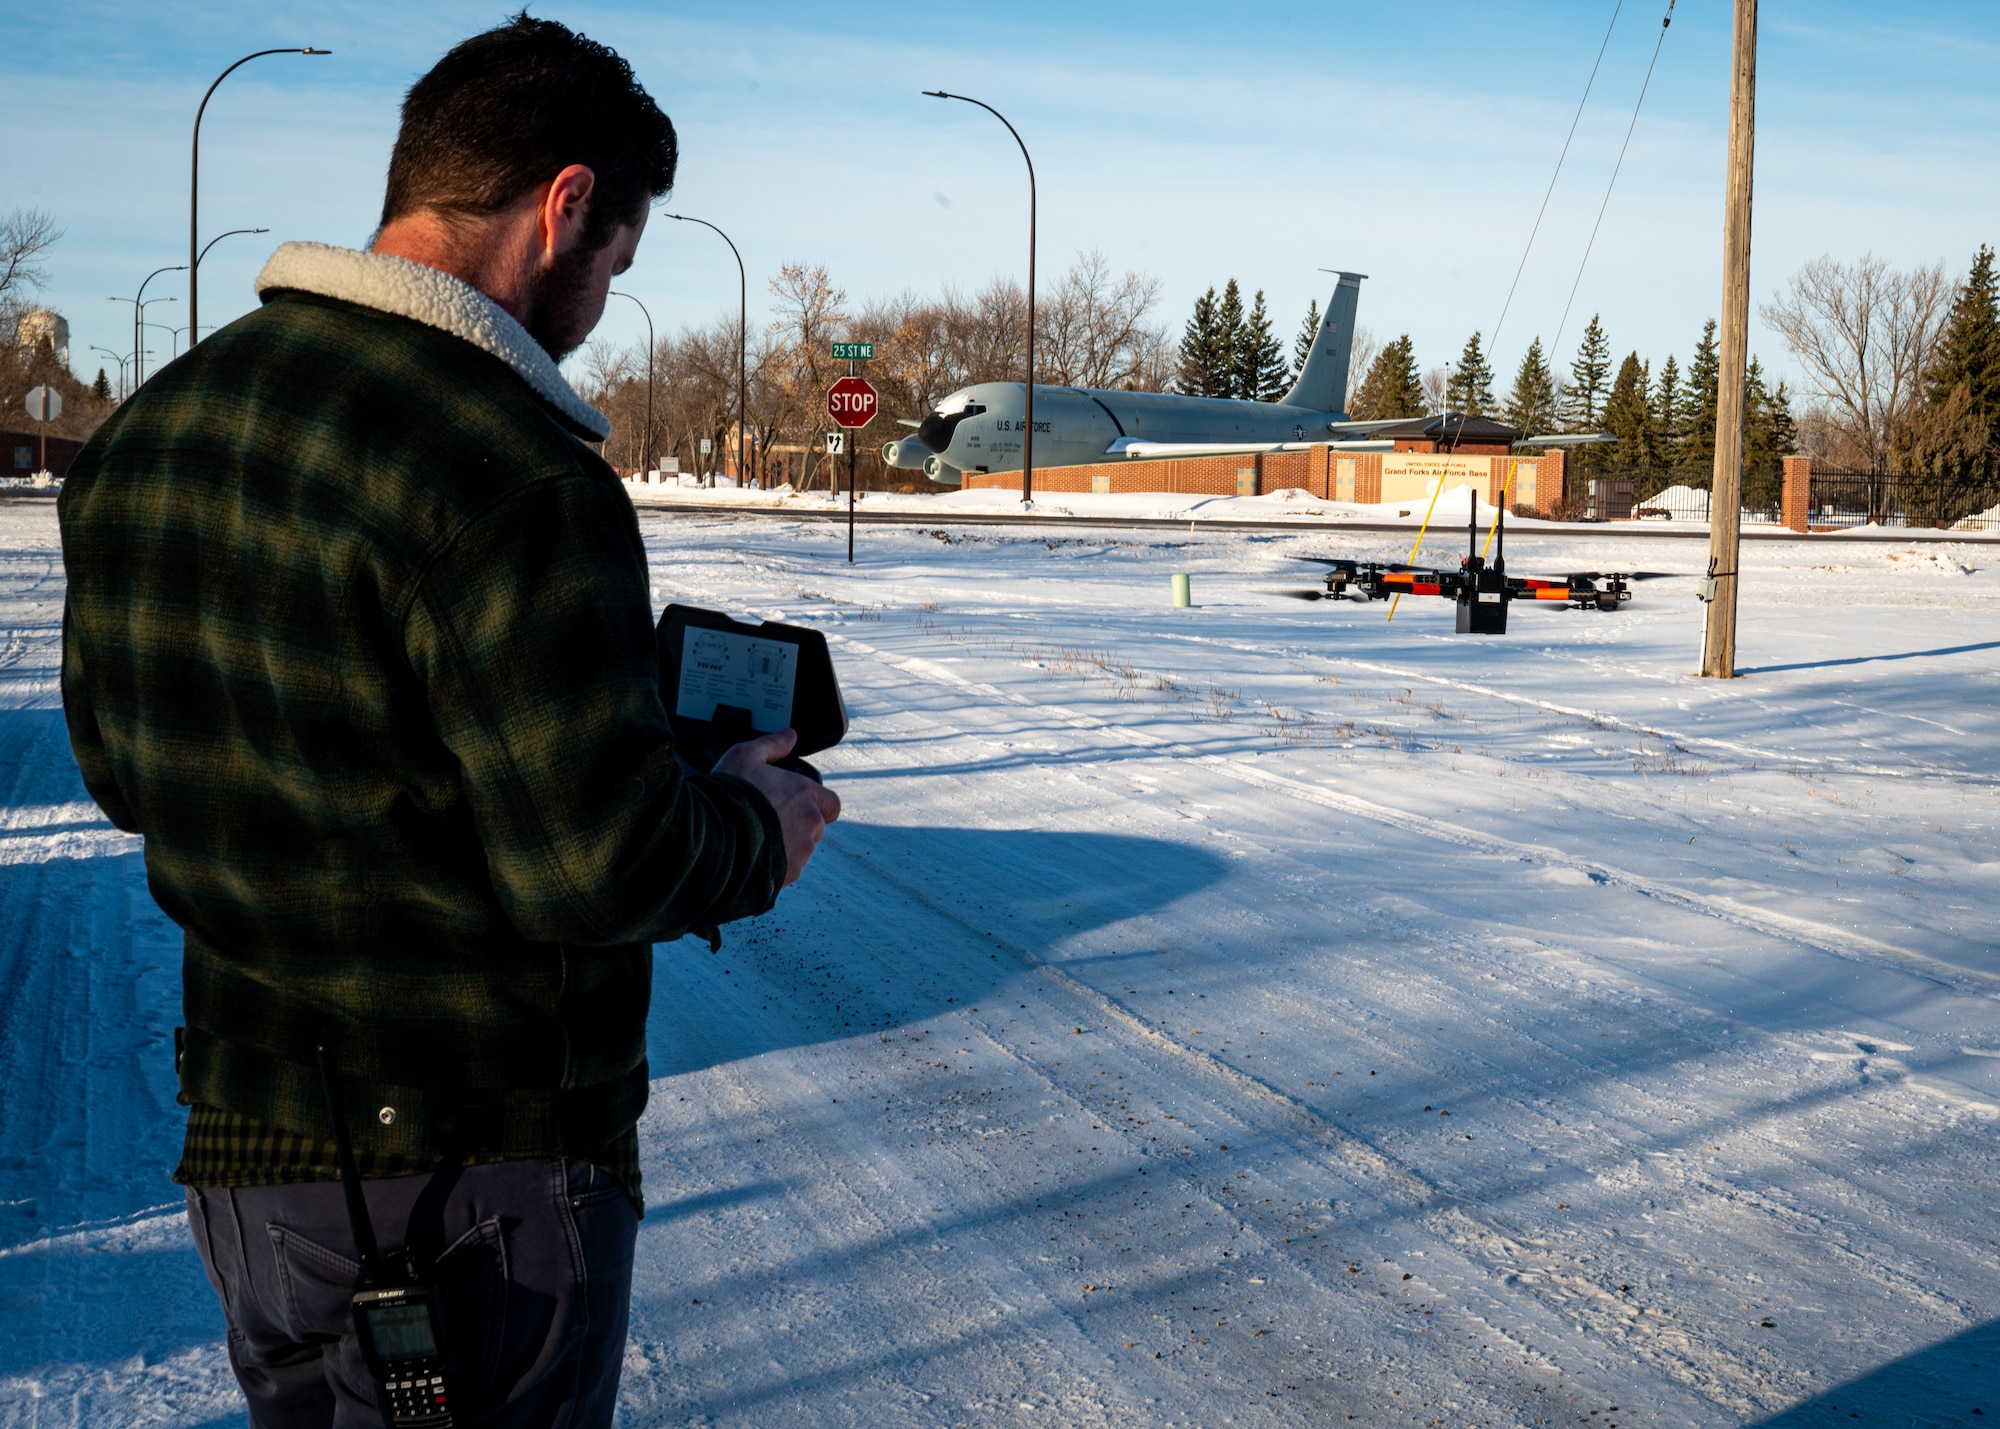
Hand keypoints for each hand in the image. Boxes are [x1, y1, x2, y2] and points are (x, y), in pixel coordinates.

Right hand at [713, 728, 840, 886]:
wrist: (710, 836)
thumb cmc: (727, 794)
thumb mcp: (744, 756)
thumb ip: (771, 745)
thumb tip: (789, 735)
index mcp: (804, 794)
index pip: (831, 804)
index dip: (818, 806)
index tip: (800, 807)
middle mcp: (809, 823)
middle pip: (814, 828)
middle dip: (796, 826)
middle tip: (766, 822)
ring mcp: (800, 851)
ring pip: (800, 850)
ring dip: (785, 846)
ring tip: (755, 839)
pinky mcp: (788, 873)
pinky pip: (787, 870)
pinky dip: (774, 866)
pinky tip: (752, 856)